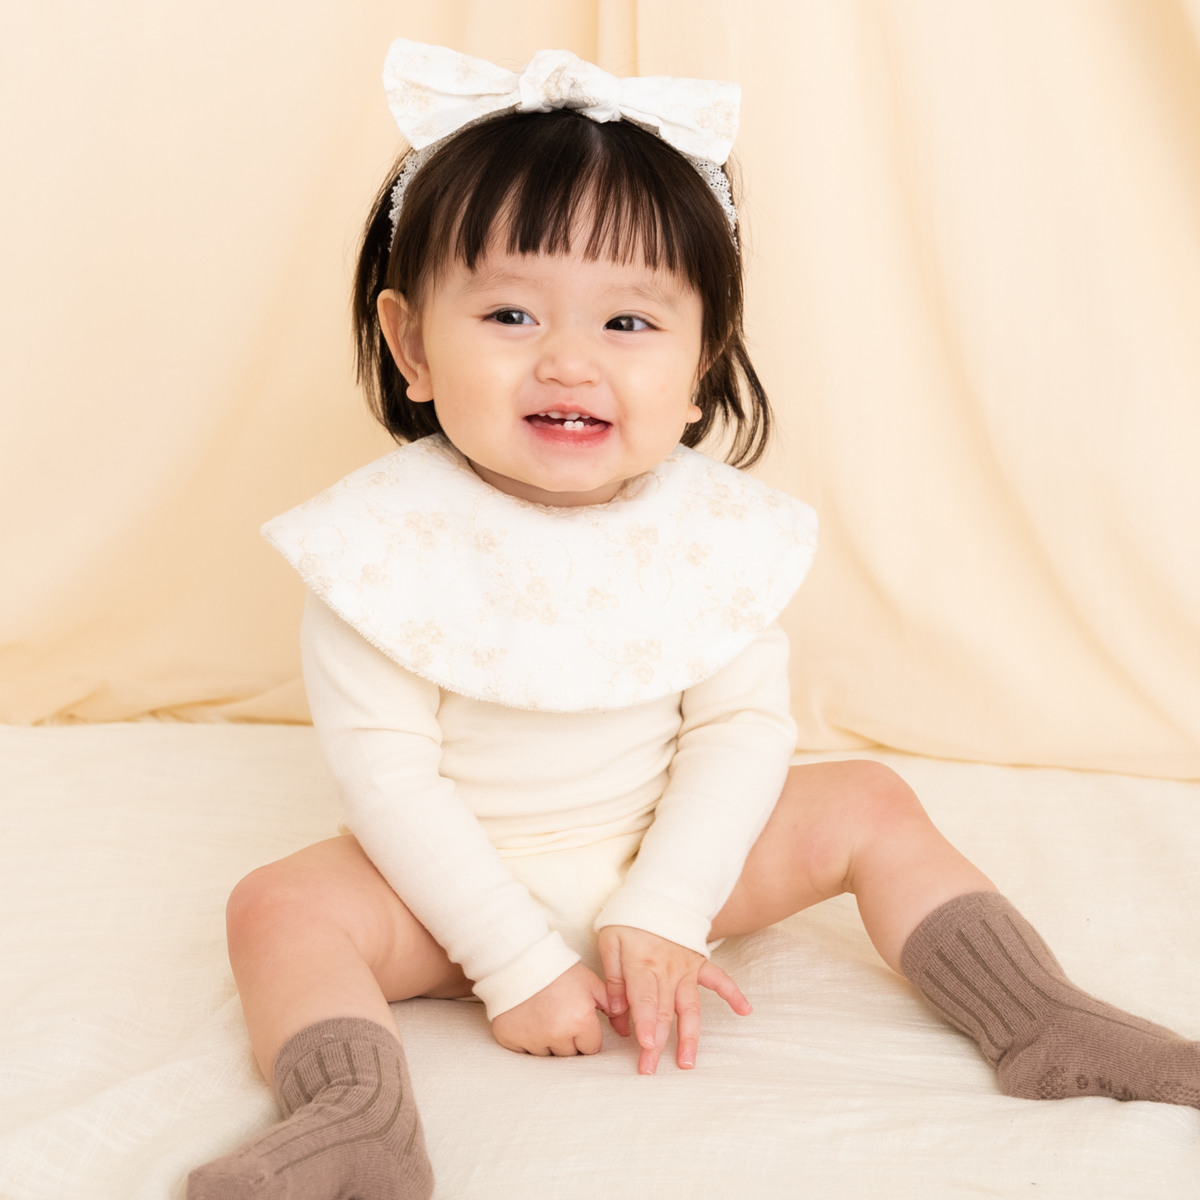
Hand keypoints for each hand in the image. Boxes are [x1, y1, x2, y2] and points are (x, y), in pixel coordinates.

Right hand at [490, 962, 609, 1056]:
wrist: (520, 959)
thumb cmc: (558, 970)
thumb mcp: (589, 983)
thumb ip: (610, 1005)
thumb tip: (625, 1030)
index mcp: (580, 1021)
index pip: (592, 1048)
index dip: (587, 1034)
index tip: (578, 1020)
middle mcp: (557, 1034)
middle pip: (571, 1055)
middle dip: (569, 1040)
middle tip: (561, 1017)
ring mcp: (532, 1039)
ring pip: (548, 1056)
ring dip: (549, 1043)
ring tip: (544, 1017)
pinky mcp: (511, 1040)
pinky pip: (525, 1053)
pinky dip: (527, 1041)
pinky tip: (528, 1021)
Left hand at [598, 925, 751, 1074]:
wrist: (656, 894)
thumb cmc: (628, 921)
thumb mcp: (610, 943)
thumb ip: (612, 979)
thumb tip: (616, 1013)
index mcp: (642, 964)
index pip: (643, 999)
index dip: (645, 1023)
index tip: (647, 1045)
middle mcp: (667, 970)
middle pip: (663, 1012)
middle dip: (658, 1043)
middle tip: (650, 1069)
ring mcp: (686, 969)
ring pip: (690, 1007)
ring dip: (689, 1035)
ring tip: (688, 1062)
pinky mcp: (699, 964)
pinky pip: (719, 979)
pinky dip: (733, 994)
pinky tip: (745, 1011)